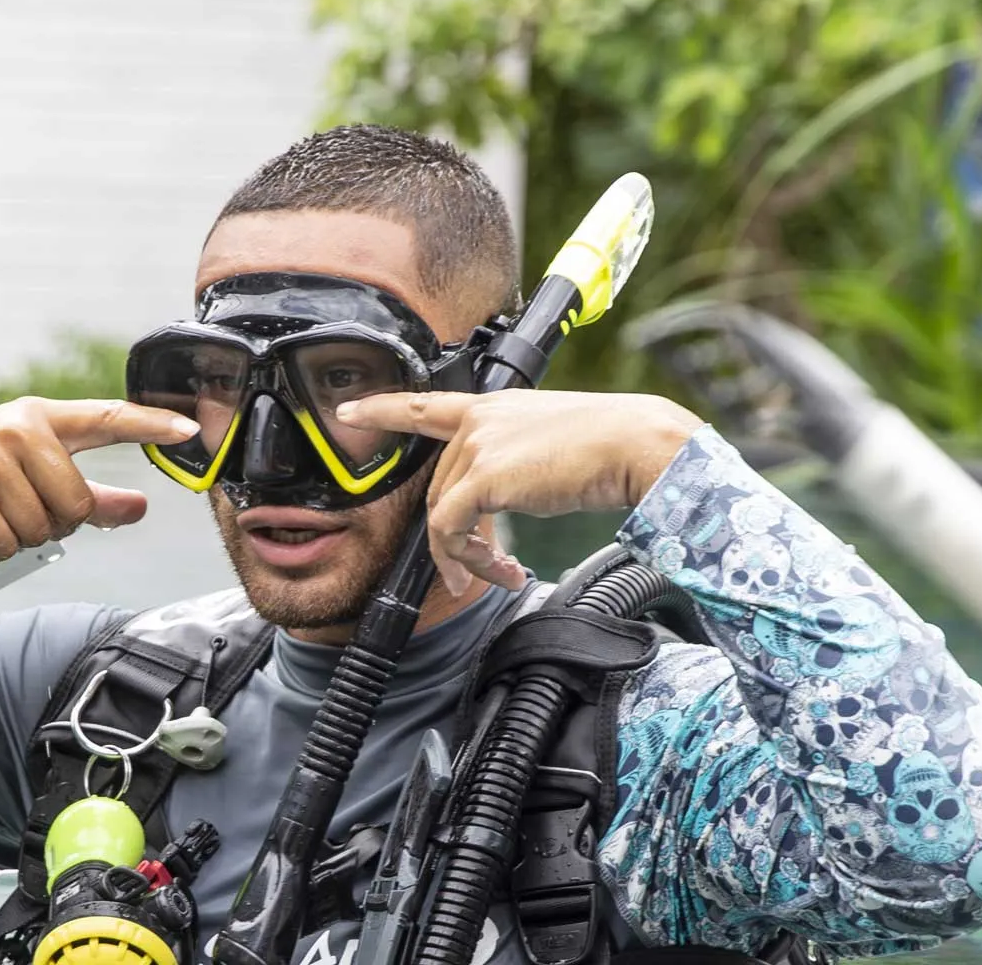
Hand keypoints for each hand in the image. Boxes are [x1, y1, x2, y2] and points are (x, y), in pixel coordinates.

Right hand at [0, 398, 197, 564]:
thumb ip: (86, 493)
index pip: (107, 417)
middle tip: (14, 513)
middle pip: (76, 505)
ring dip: (18, 539)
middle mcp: (18, 430)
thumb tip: (139, 507)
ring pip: (43, 531)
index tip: (192, 429)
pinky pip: (8, 546)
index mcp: (38, 419)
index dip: (153, 424)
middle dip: (52, 524)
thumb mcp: (22, 472)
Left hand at [333, 390, 700, 595]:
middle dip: (458, 536)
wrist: (633, 443)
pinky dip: (465, 559)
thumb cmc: (610, 447)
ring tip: (500, 574)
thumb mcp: (553, 443)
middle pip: (440, 488)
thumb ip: (519, 460)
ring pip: (442, 514)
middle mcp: (480, 421)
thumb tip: (514, 490)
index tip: (348, 411)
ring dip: (466, 556)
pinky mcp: (483, 476)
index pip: (427, 406)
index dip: (383, 409)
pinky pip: (450, 529)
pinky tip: (497, 572)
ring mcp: (478, 445)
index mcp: (494, 407)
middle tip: (492, 567)